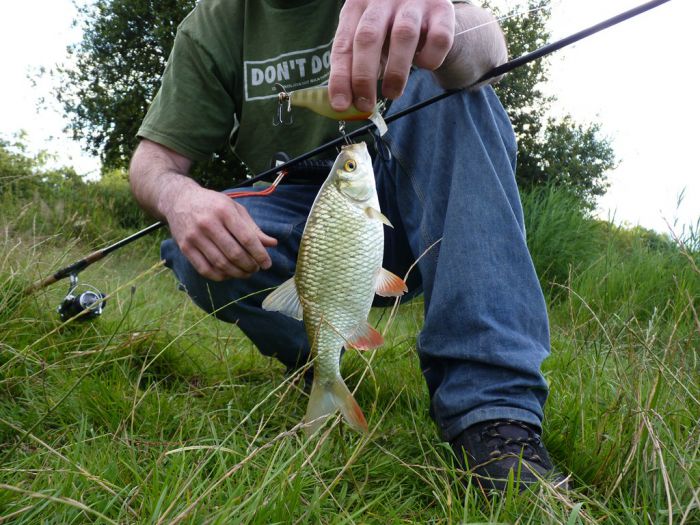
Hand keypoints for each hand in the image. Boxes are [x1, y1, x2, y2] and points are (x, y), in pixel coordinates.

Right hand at [165, 187, 277, 280]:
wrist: (179, 200)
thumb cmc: (213, 205)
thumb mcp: (235, 209)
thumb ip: (253, 228)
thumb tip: (272, 244)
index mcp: (224, 211)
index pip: (247, 239)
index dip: (260, 254)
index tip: (267, 264)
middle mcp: (208, 224)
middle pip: (234, 254)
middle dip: (249, 266)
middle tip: (256, 268)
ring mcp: (194, 237)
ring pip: (220, 264)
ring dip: (237, 273)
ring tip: (246, 272)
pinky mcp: (184, 247)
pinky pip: (205, 269)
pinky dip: (220, 276)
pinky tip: (229, 274)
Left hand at [329, 0, 454, 111]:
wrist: (430, 10)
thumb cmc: (389, 32)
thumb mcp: (367, 44)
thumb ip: (354, 69)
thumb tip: (344, 104)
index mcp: (356, 5)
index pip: (343, 44)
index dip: (340, 77)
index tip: (341, 105)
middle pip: (368, 37)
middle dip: (364, 78)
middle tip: (366, 105)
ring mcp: (413, 1)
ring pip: (403, 36)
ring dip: (395, 73)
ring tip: (392, 93)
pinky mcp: (442, 9)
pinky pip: (438, 39)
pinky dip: (429, 59)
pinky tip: (422, 63)